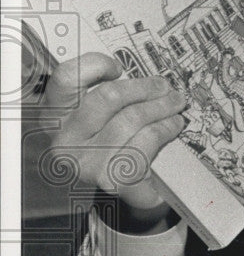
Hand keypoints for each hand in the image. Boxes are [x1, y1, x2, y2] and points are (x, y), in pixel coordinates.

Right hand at [41, 53, 187, 225]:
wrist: (112, 189)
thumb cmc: (106, 145)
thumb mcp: (96, 119)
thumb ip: (107, 94)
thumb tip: (146, 79)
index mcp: (56, 116)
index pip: (66, 78)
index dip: (94, 65)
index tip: (118, 68)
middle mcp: (65, 139)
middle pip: (110, 97)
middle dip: (146, 89)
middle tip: (169, 89)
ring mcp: (86, 162)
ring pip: (133, 121)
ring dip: (162, 111)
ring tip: (176, 108)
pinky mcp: (110, 180)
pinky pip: (145, 147)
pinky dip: (164, 134)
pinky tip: (173, 128)